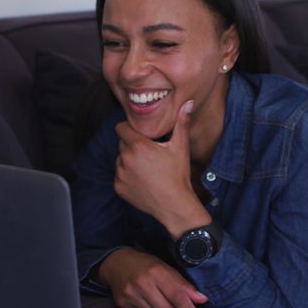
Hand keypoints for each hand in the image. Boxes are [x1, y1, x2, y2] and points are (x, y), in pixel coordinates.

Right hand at [98, 248, 207, 307]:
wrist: (117, 263)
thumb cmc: (144, 264)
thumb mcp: (165, 268)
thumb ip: (183, 284)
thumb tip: (201, 299)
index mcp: (156, 271)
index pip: (177, 296)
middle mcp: (142, 284)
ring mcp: (131, 295)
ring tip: (165, 306)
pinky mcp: (123, 305)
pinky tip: (151, 305)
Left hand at [114, 100, 210, 238]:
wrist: (174, 204)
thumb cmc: (178, 174)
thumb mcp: (181, 147)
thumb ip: (181, 123)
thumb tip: (188, 103)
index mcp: (138, 146)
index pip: (121, 128)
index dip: (130, 130)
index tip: (140, 135)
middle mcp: (126, 159)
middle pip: (122, 143)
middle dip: (132, 146)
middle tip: (149, 154)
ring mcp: (120, 174)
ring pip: (120, 160)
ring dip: (129, 161)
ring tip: (147, 169)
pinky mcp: (119, 187)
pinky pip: (119, 176)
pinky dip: (128, 176)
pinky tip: (143, 180)